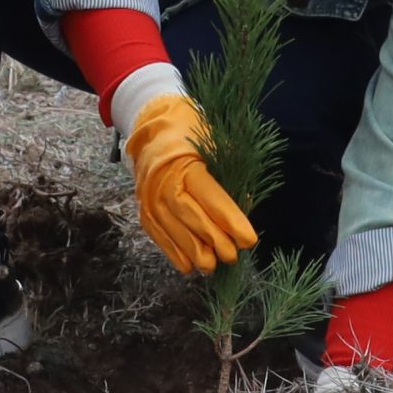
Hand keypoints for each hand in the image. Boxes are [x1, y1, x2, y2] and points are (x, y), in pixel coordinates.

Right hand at [120, 83, 258, 275]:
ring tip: (212, 266)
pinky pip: (157, 235)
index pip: (210, 196)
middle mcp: (163, 181)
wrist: (153, 126)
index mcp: (184, 161)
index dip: (230, 219)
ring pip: (172, 230)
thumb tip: (245, 207)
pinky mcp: (143, 209)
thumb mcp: (217, 143)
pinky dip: (173, 252)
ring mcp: (149, 197)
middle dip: (213, 239)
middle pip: (189, 216)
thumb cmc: (192, 134)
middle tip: (232, 256)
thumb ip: (231, 174)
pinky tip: (189, 266)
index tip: (249, 239)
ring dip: (194, 252)